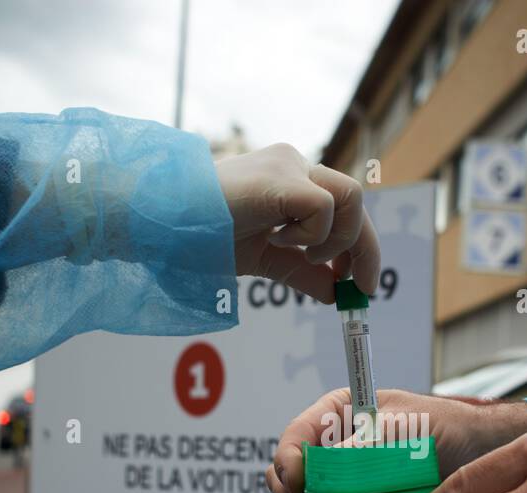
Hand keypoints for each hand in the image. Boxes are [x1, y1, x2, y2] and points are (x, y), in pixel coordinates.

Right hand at [215, 144, 379, 302]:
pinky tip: (277, 238)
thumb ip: (300, 271)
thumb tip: (335, 293)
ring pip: (351, 199)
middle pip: (356, 201)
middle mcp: (294, 165)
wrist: (161, 222)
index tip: (360, 284)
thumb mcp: (263, 258)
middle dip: (365, 249)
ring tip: (297, 251)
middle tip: (361, 288)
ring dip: (334, 239)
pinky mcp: (282, 177)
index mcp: (290, 180)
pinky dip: (313, 235)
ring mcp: (289, 165)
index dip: (360, 246)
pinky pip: (325, 207)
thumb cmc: (200, 235)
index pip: (343, 208)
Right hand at [267, 388, 526, 492]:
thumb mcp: (407, 426)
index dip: (289, 459)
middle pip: (291, 473)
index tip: (300, 480)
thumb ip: (365, 443)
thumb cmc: (450, 426)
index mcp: (339, 414)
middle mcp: (337, 448)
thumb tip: (323, 467)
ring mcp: (347, 482)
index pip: (295, 436)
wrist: (487, 454)